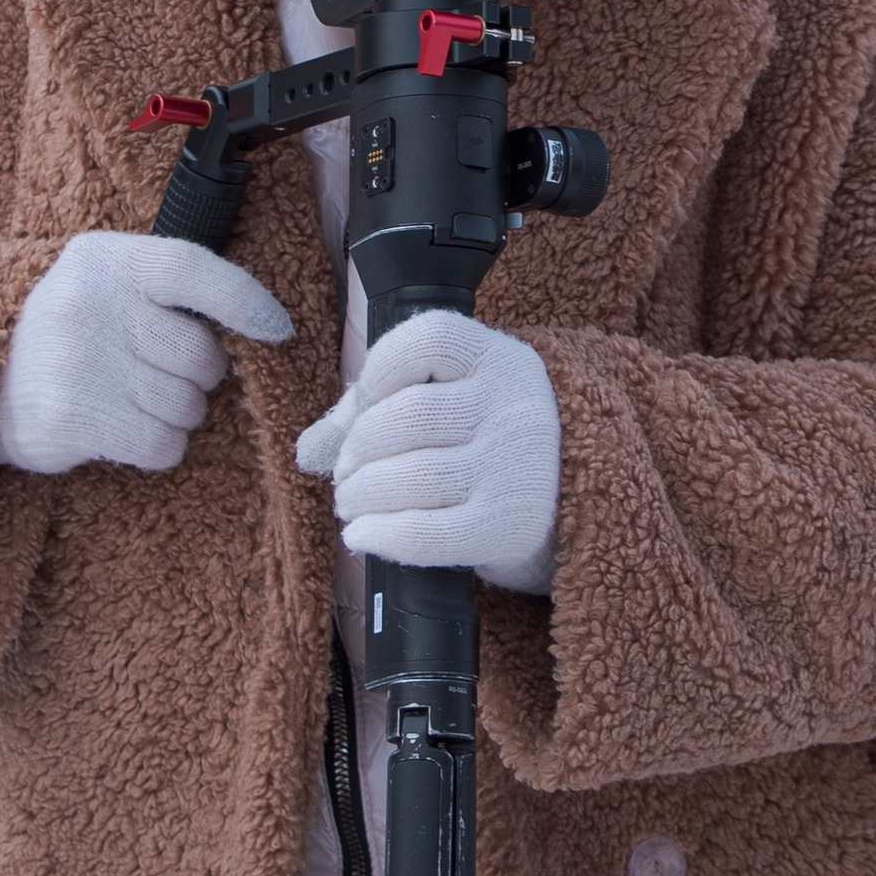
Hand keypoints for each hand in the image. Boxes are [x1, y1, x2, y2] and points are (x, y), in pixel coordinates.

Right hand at [0, 231, 292, 474]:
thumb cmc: (76, 327)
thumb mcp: (110, 280)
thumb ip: (175, 286)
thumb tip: (266, 324)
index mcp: (105, 260)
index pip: (192, 270)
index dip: (245, 300)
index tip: (278, 331)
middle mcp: (89, 306)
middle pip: (202, 355)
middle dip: (200, 374)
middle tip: (161, 371)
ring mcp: (77, 364)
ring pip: (188, 405)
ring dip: (180, 413)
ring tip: (137, 399)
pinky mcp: (70, 419)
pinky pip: (161, 445)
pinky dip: (160, 446)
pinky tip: (128, 430)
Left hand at [295, 312, 559, 593]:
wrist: (569, 495)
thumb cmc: (488, 438)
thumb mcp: (456, 396)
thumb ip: (380, 407)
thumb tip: (307, 451)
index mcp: (499, 359)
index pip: (429, 340)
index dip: (378, 368)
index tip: (363, 402)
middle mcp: (515, 408)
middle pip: (410, 418)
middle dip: (358, 449)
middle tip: (347, 472)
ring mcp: (517, 468)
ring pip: (412, 477)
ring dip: (362, 495)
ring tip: (352, 502)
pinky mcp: (510, 525)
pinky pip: (427, 533)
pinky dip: (381, 535)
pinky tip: (363, 534)